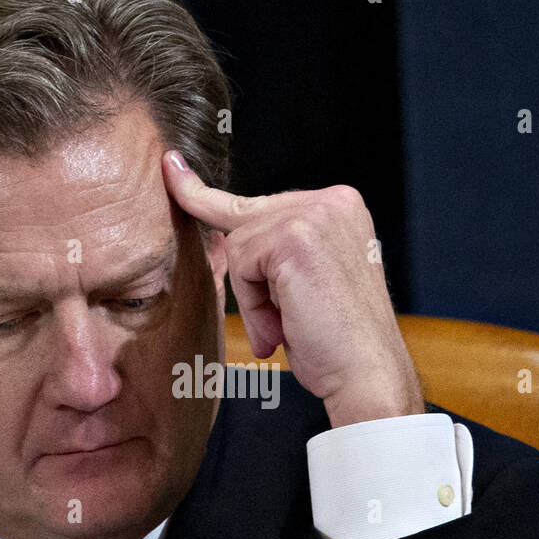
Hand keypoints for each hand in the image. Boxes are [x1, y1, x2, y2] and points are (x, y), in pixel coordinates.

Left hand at [163, 150, 423, 427]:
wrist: (367, 372)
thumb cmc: (337, 341)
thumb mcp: (308, 282)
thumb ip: (277, 251)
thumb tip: (223, 239)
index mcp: (340, 206)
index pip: (264, 202)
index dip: (210, 197)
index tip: (172, 166)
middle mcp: (332, 200)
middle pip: (245, 221)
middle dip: (250, 278)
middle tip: (281, 321)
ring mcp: (314, 214)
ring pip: (240, 245)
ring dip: (254, 297)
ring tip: (289, 326)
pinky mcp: (293, 237)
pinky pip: (241, 263)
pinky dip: (253, 302)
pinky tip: (286, 323)